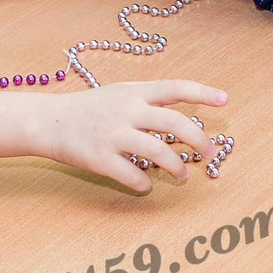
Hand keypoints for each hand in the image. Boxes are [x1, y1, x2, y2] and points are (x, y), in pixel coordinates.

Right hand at [45, 78, 226, 190]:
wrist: (48, 121)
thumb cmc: (90, 108)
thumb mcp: (120, 93)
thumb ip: (149, 101)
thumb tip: (185, 118)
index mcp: (134, 92)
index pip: (175, 88)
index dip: (202, 93)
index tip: (224, 99)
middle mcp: (127, 110)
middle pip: (174, 123)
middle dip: (198, 140)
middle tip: (210, 153)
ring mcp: (113, 134)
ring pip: (157, 152)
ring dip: (175, 167)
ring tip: (181, 175)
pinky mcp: (100, 158)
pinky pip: (132, 175)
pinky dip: (144, 182)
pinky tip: (146, 183)